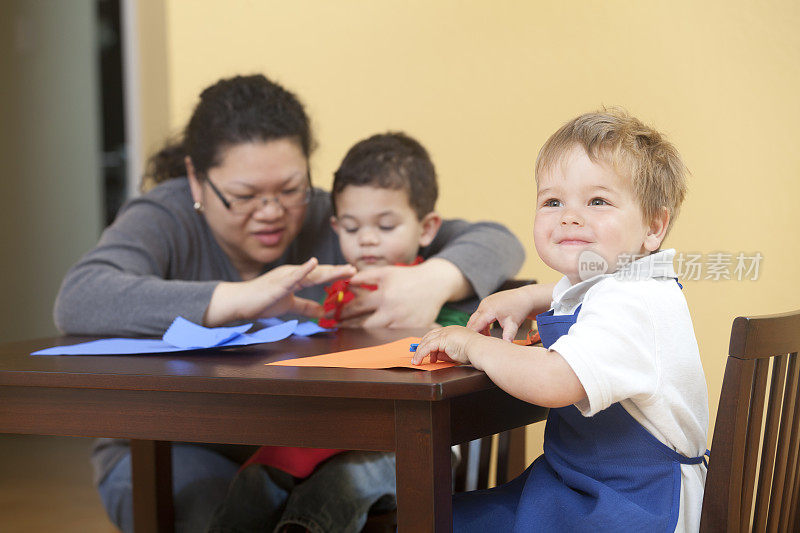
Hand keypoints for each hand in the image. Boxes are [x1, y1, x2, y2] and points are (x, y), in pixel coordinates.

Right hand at [205, 258, 355, 325]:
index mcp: (296, 278)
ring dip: (329, 270)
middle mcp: (292, 273)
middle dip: (338, 271)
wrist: (240, 303)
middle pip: (319, 273)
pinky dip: (304, 269)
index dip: (336, 275)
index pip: (320, 276)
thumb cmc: (262, 301)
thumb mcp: (289, 305)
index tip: (352, 274)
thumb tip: (323, 311)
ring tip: (345, 268)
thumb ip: (306, 307)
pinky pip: (293, 277)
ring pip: (311, 273)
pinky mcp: (277, 284)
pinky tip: (314, 263)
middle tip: (355, 270)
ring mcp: (285, 277)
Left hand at [336, 259, 466, 327]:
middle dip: (349, 326)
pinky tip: (371, 335)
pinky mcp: (411, 329)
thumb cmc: (408, 276)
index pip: (357, 306)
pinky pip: (392, 336)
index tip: (333, 315)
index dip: (343, 312)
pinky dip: (380, 335)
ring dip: (362, 332)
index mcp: (384, 295)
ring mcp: (402, 322)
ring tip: (350, 331)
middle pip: (365, 324)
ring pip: (377, 332)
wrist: (434, 283)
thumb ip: (365, 276)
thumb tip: (347, 281)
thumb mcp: (386, 272)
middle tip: (337, 326)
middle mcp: (392, 311)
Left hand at [411, 325, 484, 367]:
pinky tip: (418, 360)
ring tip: (416, 360)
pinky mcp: (442, 339)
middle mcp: (448, 330)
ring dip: (419, 352)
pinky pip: (427, 347)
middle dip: (422, 346)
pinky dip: (421, 354)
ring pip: (426, 341)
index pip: (437, 335)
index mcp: (453, 330)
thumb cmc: (474, 352)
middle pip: (429, 336)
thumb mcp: (457, 353)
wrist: (480, 349)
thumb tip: (435, 356)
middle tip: (417, 356)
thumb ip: (445, 353)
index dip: (429, 342)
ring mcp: (445, 333)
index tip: (426, 351)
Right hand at [467, 283, 554, 340]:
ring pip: (475, 318)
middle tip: (475, 345)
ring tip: (484, 339)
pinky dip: (481, 323)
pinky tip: (487, 331)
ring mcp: (484, 302)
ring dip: (478, 328)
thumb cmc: (519, 310)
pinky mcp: (487, 302)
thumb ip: (508, 336)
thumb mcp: (513, 324)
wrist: (524, 297)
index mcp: (488, 310)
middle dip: (473, 333)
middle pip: (472, 322)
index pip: (475, 326)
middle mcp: (484, 305)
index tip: (470, 346)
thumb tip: (506, 345)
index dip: (472, 336)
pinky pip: (480, 314)